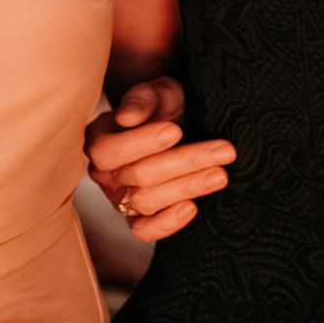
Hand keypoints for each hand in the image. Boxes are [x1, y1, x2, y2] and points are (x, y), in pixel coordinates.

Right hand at [85, 78, 235, 243]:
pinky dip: (167, 223)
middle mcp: (105, 174)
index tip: (176, 131)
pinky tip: (193, 208)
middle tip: (224, 151)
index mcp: (99, 140)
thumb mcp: (157, 92)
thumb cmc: (163, 105)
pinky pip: (144, 231)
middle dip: (185, 162)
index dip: (141, 143)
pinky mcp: (137, 218)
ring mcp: (119, 199)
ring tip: (221, 174)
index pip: (108, 150)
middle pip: (138, 176)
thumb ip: (142, 99)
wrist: (177, 121)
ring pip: (147, 201)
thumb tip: (126, 117)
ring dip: (188, 187)